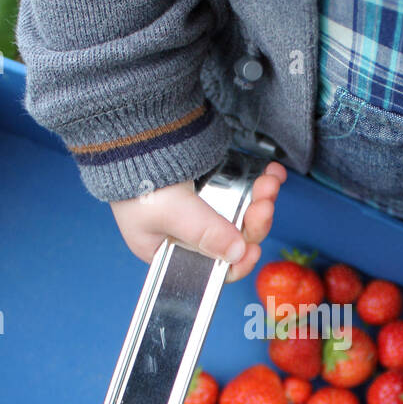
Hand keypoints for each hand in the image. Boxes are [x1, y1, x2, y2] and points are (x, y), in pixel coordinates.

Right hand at [110, 161, 286, 282]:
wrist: (132, 133)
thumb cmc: (135, 179)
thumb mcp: (169, 212)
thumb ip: (204, 233)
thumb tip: (236, 252)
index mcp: (172, 252)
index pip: (211, 270)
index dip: (236, 263)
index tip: (252, 250)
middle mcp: (189, 236)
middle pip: (234, 240)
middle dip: (254, 222)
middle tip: (264, 203)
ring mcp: (203, 211)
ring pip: (243, 215)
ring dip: (260, 199)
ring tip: (267, 182)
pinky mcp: (214, 187)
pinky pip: (243, 191)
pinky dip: (259, 182)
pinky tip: (270, 173)